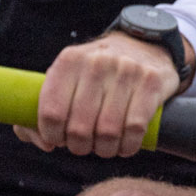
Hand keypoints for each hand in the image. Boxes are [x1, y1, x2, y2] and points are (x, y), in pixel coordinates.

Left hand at [18, 31, 188, 158]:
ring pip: (108, 132)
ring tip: (105, 147)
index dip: (52, 136)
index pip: (51, 113)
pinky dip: (128, 146)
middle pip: (79, 127)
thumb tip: (43, 142)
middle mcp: (97, 62)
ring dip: (105, 150)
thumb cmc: (97, 73)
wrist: (144, 46)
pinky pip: (135, 128)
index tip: (58, 139)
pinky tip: (125, 144)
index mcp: (69, 60)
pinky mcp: (152, 82)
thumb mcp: (68, 77)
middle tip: (84, 145)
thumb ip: (43, 110)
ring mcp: (127, 70)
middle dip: (79, 146)